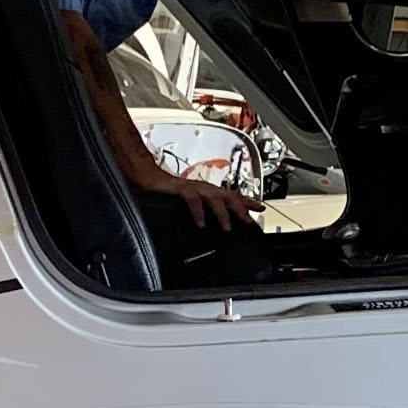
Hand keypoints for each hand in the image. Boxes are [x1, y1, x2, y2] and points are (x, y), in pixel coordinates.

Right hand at [142, 165, 258, 231]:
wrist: (146, 180)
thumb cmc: (166, 193)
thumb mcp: (189, 204)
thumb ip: (201, 213)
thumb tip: (210, 227)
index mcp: (207, 192)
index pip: (232, 195)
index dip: (247, 201)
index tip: (261, 208)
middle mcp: (204, 187)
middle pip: (228, 195)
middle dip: (240, 208)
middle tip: (248, 221)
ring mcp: (193, 187)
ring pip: (214, 197)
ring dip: (222, 213)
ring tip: (227, 227)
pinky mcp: (179, 189)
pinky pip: (192, 199)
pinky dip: (199, 212)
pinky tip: (201, 223)